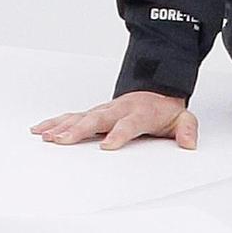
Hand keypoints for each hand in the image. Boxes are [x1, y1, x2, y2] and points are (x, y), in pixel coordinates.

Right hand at [30, 91, 197, 150]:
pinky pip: (73, 116)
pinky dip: (57, 122)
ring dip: (63, 126)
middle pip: (98, 119)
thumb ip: (187, 129)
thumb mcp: (182, 117)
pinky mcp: (95, 112)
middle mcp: (118, 109)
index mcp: (139, 112)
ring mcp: (104, 110)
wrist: (156, 87)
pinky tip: (42, 129)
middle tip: (63, 141)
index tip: (107, 146)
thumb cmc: (164, 107)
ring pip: (81, 117)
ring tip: (47, 136)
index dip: (119, 134)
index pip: (128, 124)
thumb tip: (189, 144)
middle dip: (80, 129)